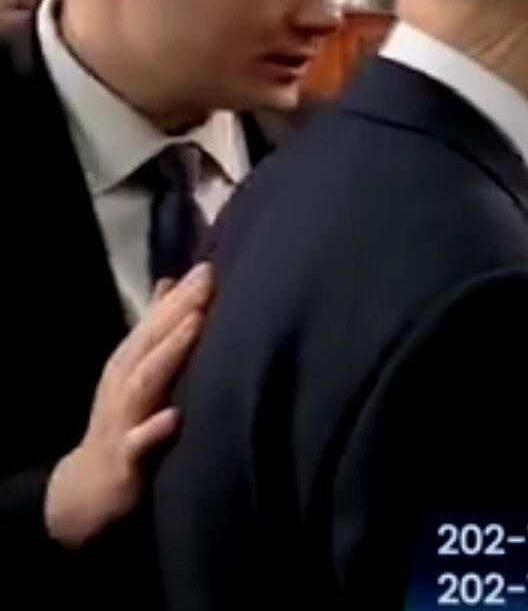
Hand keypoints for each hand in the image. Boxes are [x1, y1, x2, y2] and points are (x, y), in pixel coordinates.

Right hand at [45, 265, 211, 549]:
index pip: (157, 322)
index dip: (182, 294)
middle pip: (151, 342)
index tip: (212, 265)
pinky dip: (154, 429)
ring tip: (196, 325)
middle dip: (179, 310)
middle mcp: (125, 384)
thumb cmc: (128, 421)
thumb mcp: (140, 371)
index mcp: (131, 363)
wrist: (90, 487)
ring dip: (169, 353)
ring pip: (144, 382)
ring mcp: (124, 420)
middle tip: (208, 279)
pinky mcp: (126, 460)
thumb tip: (173, 282)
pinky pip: (138, 444)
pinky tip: (174, 417)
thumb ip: (158, 329)